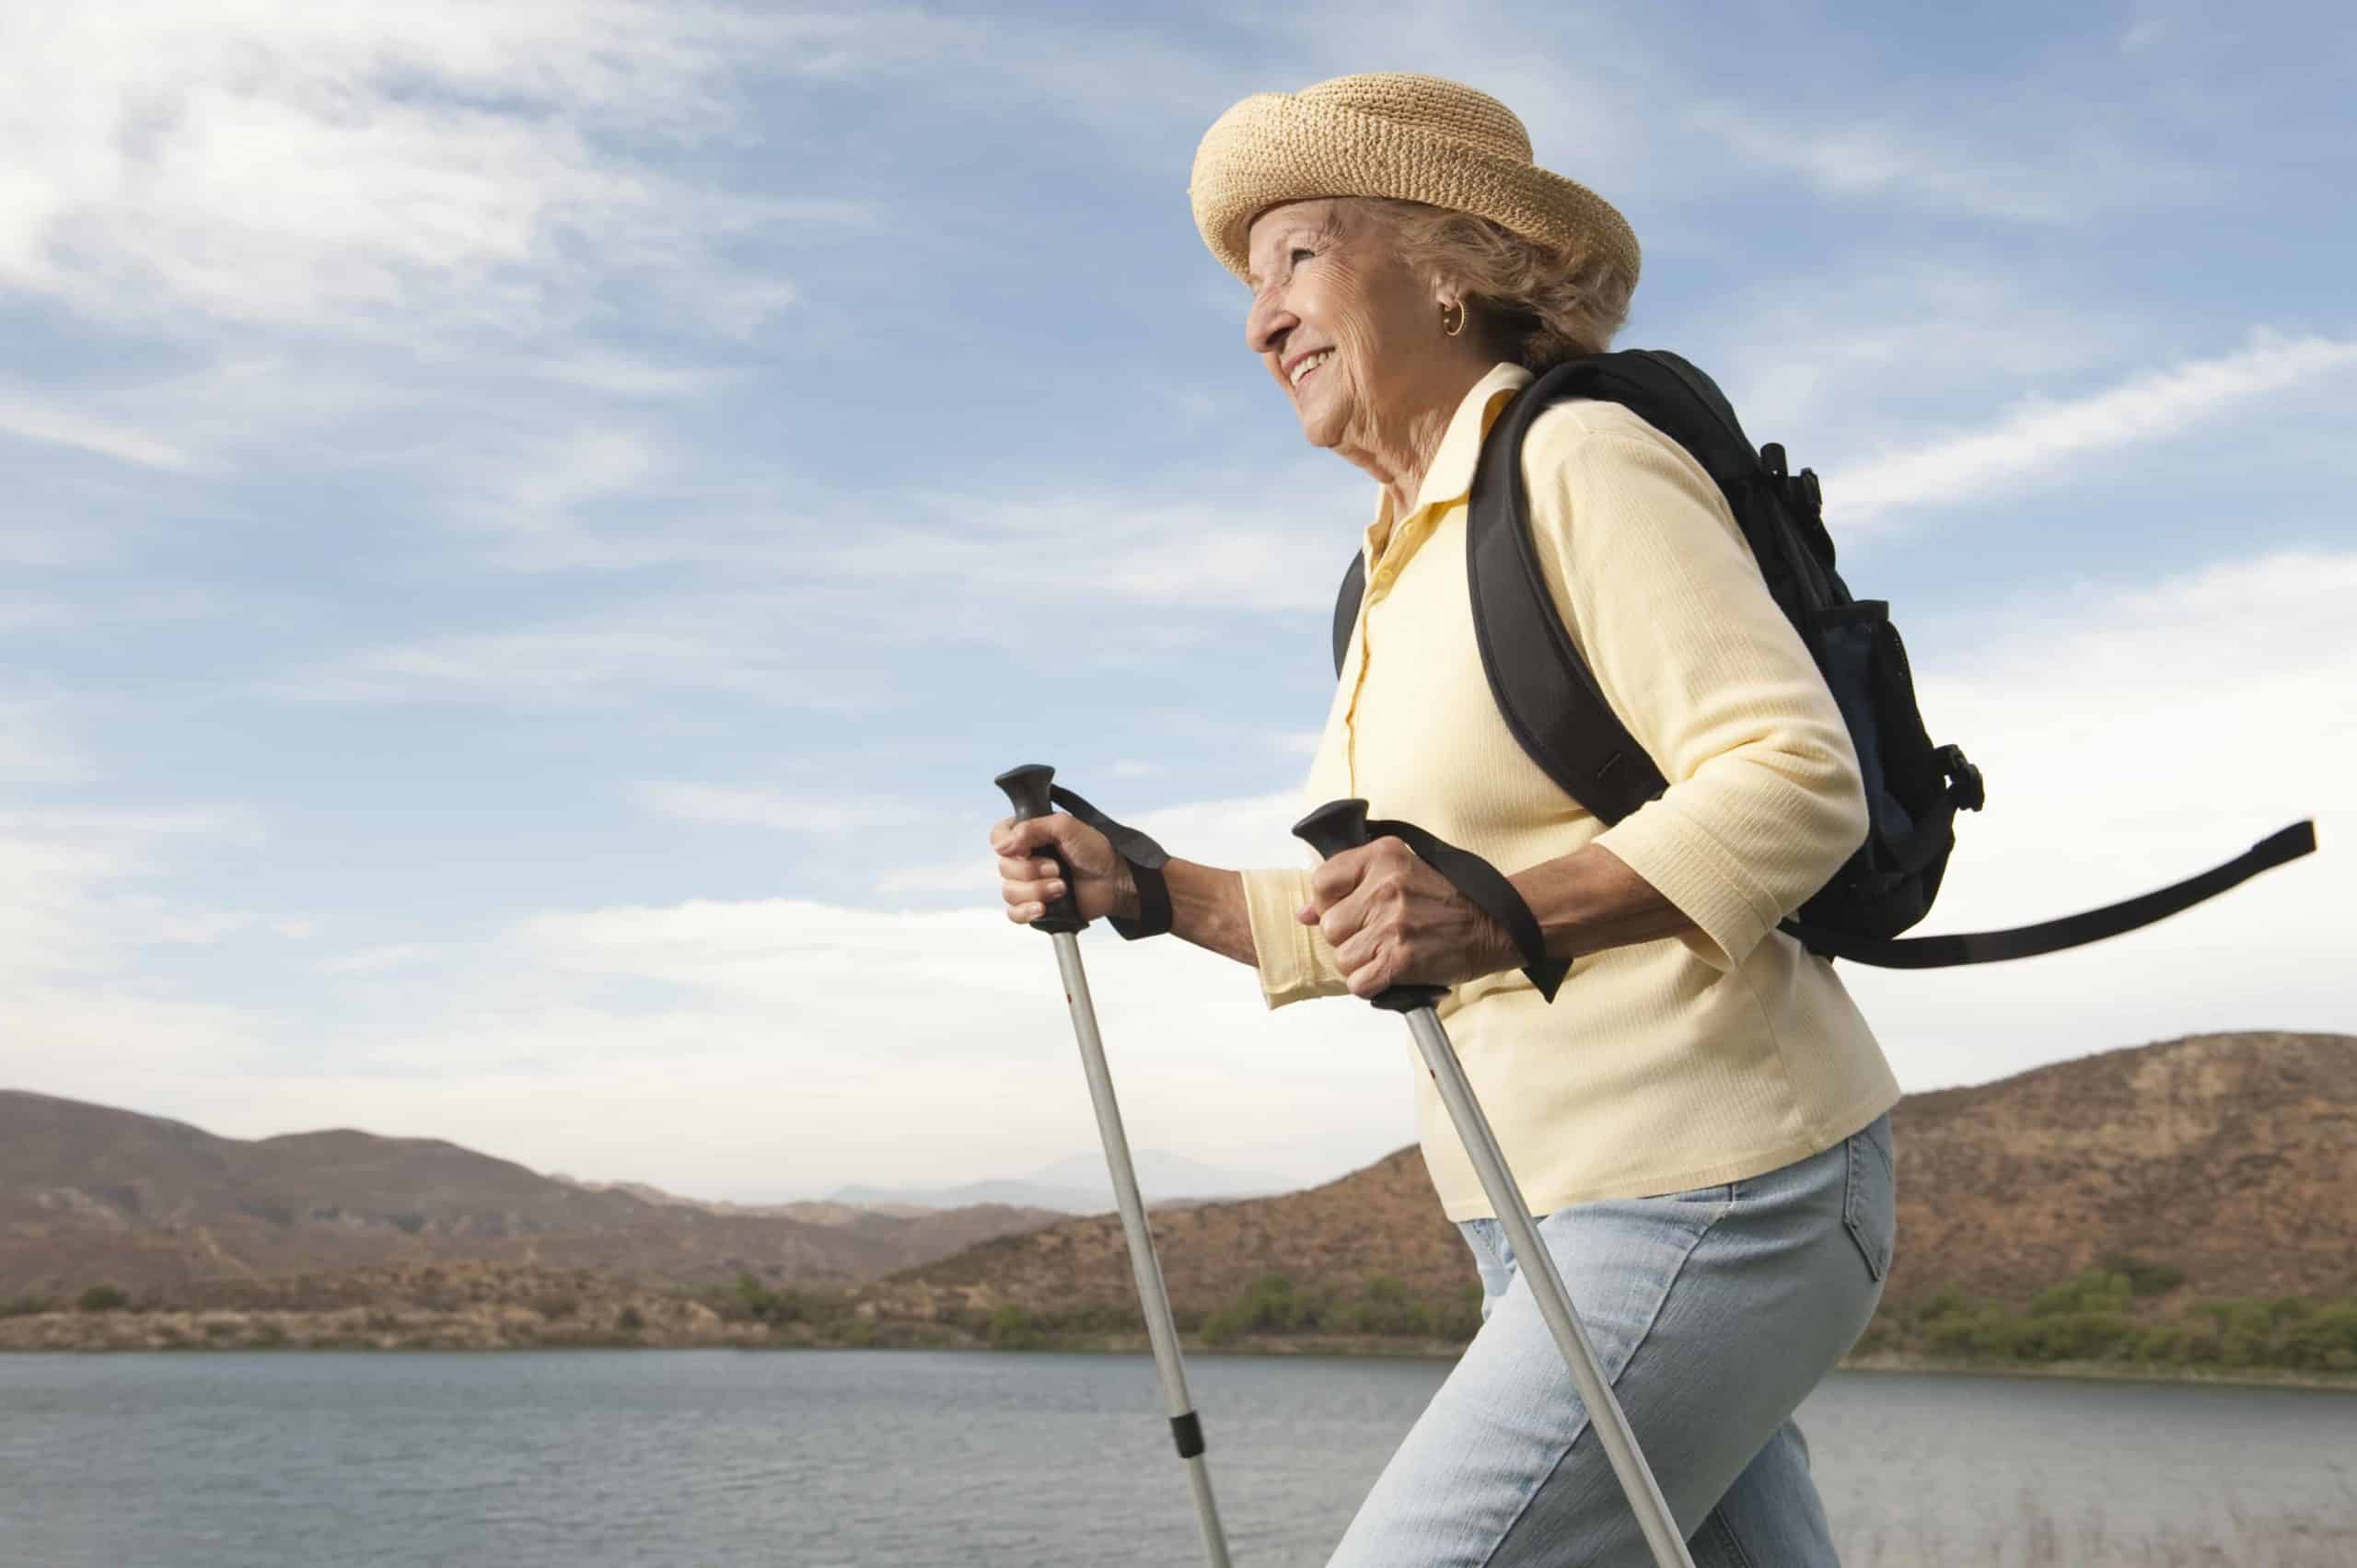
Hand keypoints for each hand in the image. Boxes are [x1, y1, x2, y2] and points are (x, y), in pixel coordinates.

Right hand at [989, 812, 1137, 925]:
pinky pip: (1014, 914)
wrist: (1115, 881)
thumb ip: (1034, 828)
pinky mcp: (1035, 906)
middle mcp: (1025, 859)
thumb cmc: (1095, 851)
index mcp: (1029, 836)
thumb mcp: (1066, 827)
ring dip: (1037, 890)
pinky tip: (1042, 909)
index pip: (998, 836)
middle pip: (1004, 868)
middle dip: (1032, 871)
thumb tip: (1001, 845)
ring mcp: (1029, 884)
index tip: (1025, 848)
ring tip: (1062, 888)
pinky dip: (1026, 912)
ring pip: (1010, 892)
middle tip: (1058, 868)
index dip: (1007, 844)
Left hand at [1297, 838, 1518, 998]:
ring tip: (1389, 953)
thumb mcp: (1399, 874)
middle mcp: (1386, 885)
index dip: (1330, 905)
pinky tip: (1392, 972)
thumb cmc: (1444, 902)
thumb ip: (1349, 886)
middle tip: (1379, 936)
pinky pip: (1359, 983)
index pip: (1321, 883)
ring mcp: (1394, 923)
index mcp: (1383, 856)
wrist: (1494, 926)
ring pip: (1342, 959)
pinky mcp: (1401, 958)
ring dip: (1361, 965)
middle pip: (1330, 927)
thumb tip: (1304, 914)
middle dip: (1349, 939)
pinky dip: (1372, 986)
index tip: (1352, 911)